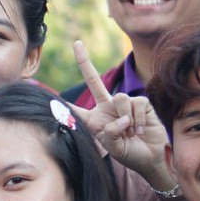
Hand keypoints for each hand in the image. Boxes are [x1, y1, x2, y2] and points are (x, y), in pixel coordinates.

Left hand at [69, 39, 172, 187]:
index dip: (63, 103)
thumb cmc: (129, 153)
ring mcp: (124, 103)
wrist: (151, 157)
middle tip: (76, 43)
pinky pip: (136, 103)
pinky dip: (138, 119)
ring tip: (131, 133)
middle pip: (94, 80)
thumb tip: (120, 118)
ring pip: (120, 98)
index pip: (76, 109)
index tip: (48, 94)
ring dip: (126, 119)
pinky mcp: (141, 103)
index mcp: (95, 120)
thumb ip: (110, 134)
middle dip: (85, 61)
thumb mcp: (113, 148)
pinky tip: (140, 129)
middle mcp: (107, 108)